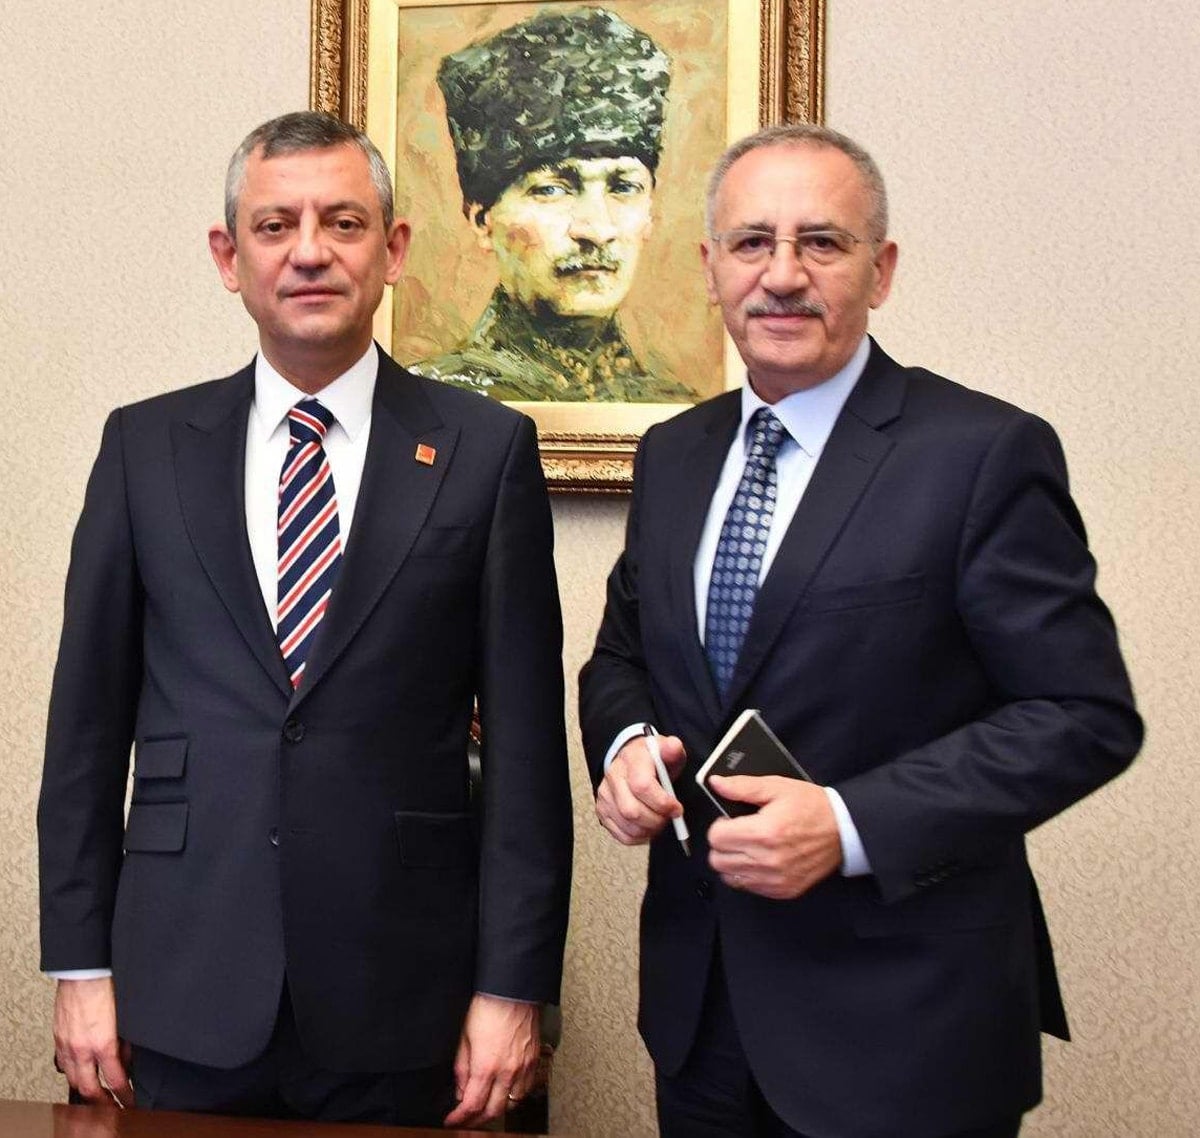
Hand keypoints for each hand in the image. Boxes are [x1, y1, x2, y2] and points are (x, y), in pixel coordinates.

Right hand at [53, 977, 132, 1106]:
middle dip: (102, 1102)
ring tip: (97, 1097)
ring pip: (74, 1079)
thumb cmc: (107, 987)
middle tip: (112, 1108)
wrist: (84, 972)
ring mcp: (67, 1045)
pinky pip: (63, 1064)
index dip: (125, 1095)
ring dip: (86, 1091)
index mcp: (103, 1043)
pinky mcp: (59, 1038)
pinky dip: (72, 1073)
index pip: (116, 1079)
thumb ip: (126, 1042)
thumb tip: (127, 1060)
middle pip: (89, 1088)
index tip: (131, 1101)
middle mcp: (82, 1049)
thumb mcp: (126, 1018)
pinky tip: (79, 1073)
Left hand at [444, 994, 539, 1126]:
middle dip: (476, 1121)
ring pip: (511, 1104)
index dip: (459, 1118)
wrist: (512, 988)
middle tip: (466, 1121)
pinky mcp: (534, 1059)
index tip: (451, 1120)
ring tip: (485, 1110)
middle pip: (493, 1111)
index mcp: (486, 1066)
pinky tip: (506, 1095)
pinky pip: (526, 1089)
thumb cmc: (488, 1005)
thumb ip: (461, 1068)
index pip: (472, 1105)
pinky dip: (514, 1098)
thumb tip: (461, 1090)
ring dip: (496, 1111)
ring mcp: (523, 1067)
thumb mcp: (464, 1036)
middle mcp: (507, 1071)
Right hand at [595, 734, 686, 845]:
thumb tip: (674, 747)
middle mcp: (614, 777)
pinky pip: (621, 834)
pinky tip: (647, 827)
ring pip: (628, 826)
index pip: (642, 786)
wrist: (631, 760)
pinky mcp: (602, 810)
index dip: (662, 803)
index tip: (677, 808)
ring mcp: (605, 795)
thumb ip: (673, 748)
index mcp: (631, 760)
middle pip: (632, 811)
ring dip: (649, 830)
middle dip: (656, 820)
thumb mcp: (666, 748)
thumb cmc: (652, 758)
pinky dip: (639, 837)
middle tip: (669, 817)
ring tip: (660, 821)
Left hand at [707, 776, 842, 898]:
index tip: (730, 820)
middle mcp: (768, 860)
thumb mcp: (777, 787)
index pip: (716, 837)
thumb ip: (742, 786)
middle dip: (723, 843)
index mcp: (764, 832)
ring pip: (729, 876)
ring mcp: (776, 879)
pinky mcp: (783, 890)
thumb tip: (716, 784)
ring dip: (732, 860)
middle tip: (738, 832)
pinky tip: (759, 859)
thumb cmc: (812, 807)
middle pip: (718, 859)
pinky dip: (747, 874)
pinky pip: (748, 887)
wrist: (844, 829)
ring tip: (748, 845)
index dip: (720, 825)